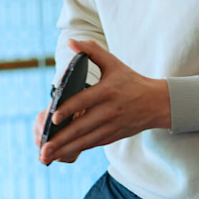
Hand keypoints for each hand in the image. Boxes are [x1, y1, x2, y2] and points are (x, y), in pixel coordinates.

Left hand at [38, 39, 171, 164]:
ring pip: (84, 140)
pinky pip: (91, 145)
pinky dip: (75, 150)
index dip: (68, 109)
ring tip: (46, 156)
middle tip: (42, 147)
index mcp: (108, 91)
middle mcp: (109, 111)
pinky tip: (60, 155)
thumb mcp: (113, 63)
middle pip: (81, 127)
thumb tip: (70, 42)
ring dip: (65, 149)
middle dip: (60, 138)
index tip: (53, 118)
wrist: (156, 103)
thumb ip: (91, 50)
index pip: (84, 101)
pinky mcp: (112, 136)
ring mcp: (111, 126)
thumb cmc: (131, 81)